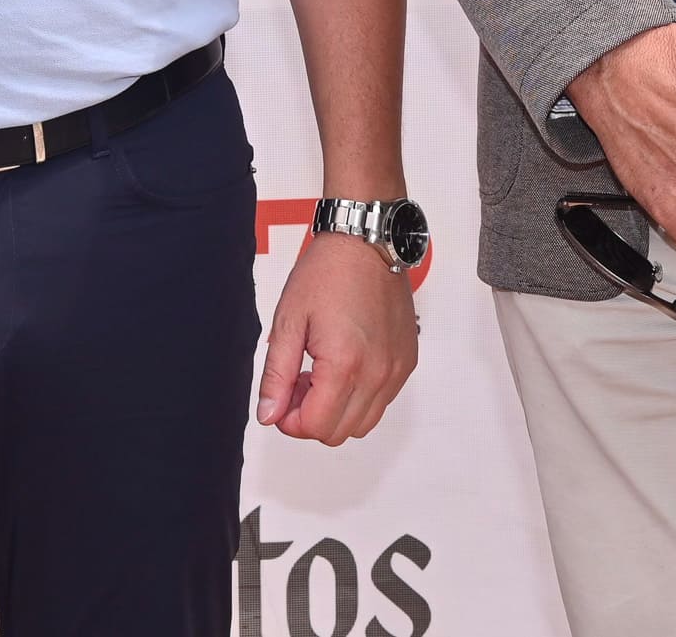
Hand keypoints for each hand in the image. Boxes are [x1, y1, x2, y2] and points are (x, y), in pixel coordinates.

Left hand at [256, 231, 419, 444]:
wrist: (366, 242)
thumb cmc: (327, 273)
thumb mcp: (288, 321)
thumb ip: (277, 375)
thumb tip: (269, 414)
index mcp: (345, 365)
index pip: (316, 427)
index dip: (290, 421)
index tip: (280, 399)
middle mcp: (378, 373)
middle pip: (340, 432)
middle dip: (311, 417)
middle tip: (296, 384)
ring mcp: (396, 370)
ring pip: (363, 423)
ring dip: (336, 410)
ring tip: (319, 373)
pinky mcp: (406, 362)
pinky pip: (382, 401)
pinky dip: (359, 396)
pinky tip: (342, 365)